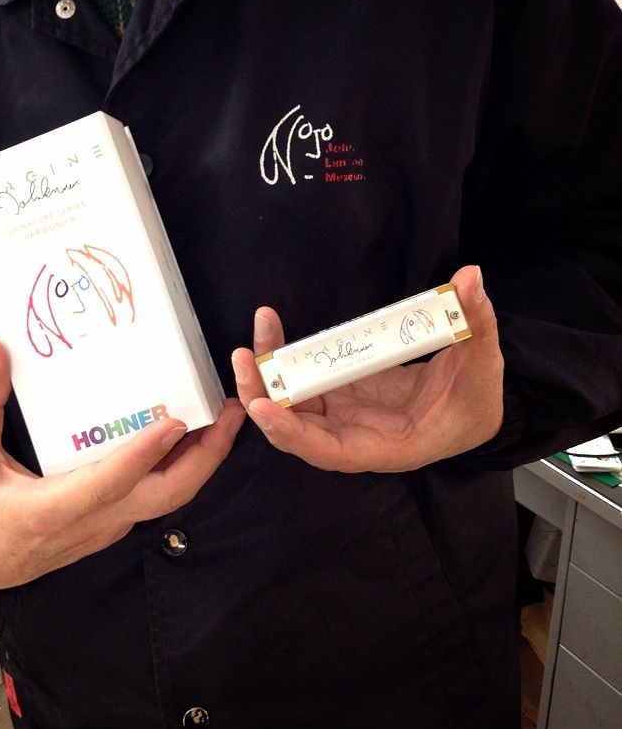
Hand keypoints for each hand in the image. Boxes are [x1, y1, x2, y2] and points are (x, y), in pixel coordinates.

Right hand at [0, 339, 244, 588]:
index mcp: (56, 508)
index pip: (111, 481)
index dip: (144, 453)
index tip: (175, 422)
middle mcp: (95, 521)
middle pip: (166, 495)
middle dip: (206, 455)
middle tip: (231, 412)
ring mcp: (111, 525)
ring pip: (170, 497)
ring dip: (203, 459)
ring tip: (225, 417)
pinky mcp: (116, 523)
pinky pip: (159, 496)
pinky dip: (183, 467)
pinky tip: (191, 436)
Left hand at [231, 265, 502, 472]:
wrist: (472, 407)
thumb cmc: (478, 399)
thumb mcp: (484, 363)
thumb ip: (476, 322)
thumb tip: (470, 278)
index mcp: (388, 447)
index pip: (331, 451)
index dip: (294, 434)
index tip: (263, 408)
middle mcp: (356, 438)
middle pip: (296, 430)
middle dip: (264, 399)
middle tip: (244, 360)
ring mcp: (344, 416)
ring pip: (293, 405)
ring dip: (267, 376)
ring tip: (252, 340)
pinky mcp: (341, 395)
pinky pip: (303, 382)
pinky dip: (284, 363)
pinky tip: (269, 334)